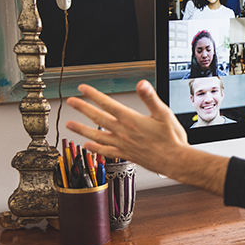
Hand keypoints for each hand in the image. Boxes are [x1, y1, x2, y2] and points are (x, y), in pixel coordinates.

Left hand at [66, 80, 187, 171]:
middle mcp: (123, 132)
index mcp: (131, 120)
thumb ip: (150, 98)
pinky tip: (87, 146)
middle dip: (83, 108)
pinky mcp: (125, 154)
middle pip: (98, 118)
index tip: (83, 89)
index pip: (107, 104)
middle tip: (71, 102)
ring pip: (97, 135)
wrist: (174, 161)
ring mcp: (122, 144)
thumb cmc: (171, 139)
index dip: (94, 95)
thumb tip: (142, 84)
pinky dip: (94, 148)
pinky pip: (105, 151)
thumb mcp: (164, 113)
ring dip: (81, 129)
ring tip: (69, 125)